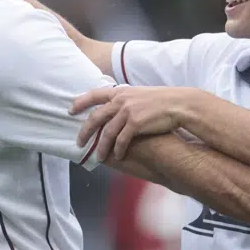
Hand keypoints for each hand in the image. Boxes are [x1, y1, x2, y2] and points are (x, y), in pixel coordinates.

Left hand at [71, 86, 201, 160]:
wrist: (179, 104)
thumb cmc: (161, 101)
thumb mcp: (140, 94)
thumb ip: (125, 100)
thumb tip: (114, 108)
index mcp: (121, 92)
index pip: (94, 95)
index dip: (81, 102)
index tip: (70, 109)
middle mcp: (121, 100)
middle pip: (96, 117)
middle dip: (85, 131)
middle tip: (79, 142)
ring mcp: (128, 111)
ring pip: (107, 132)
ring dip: (101, 146)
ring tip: (98, 157)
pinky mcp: (136, 122)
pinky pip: (122, 140)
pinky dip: (118, 150)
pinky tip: (117, 157)